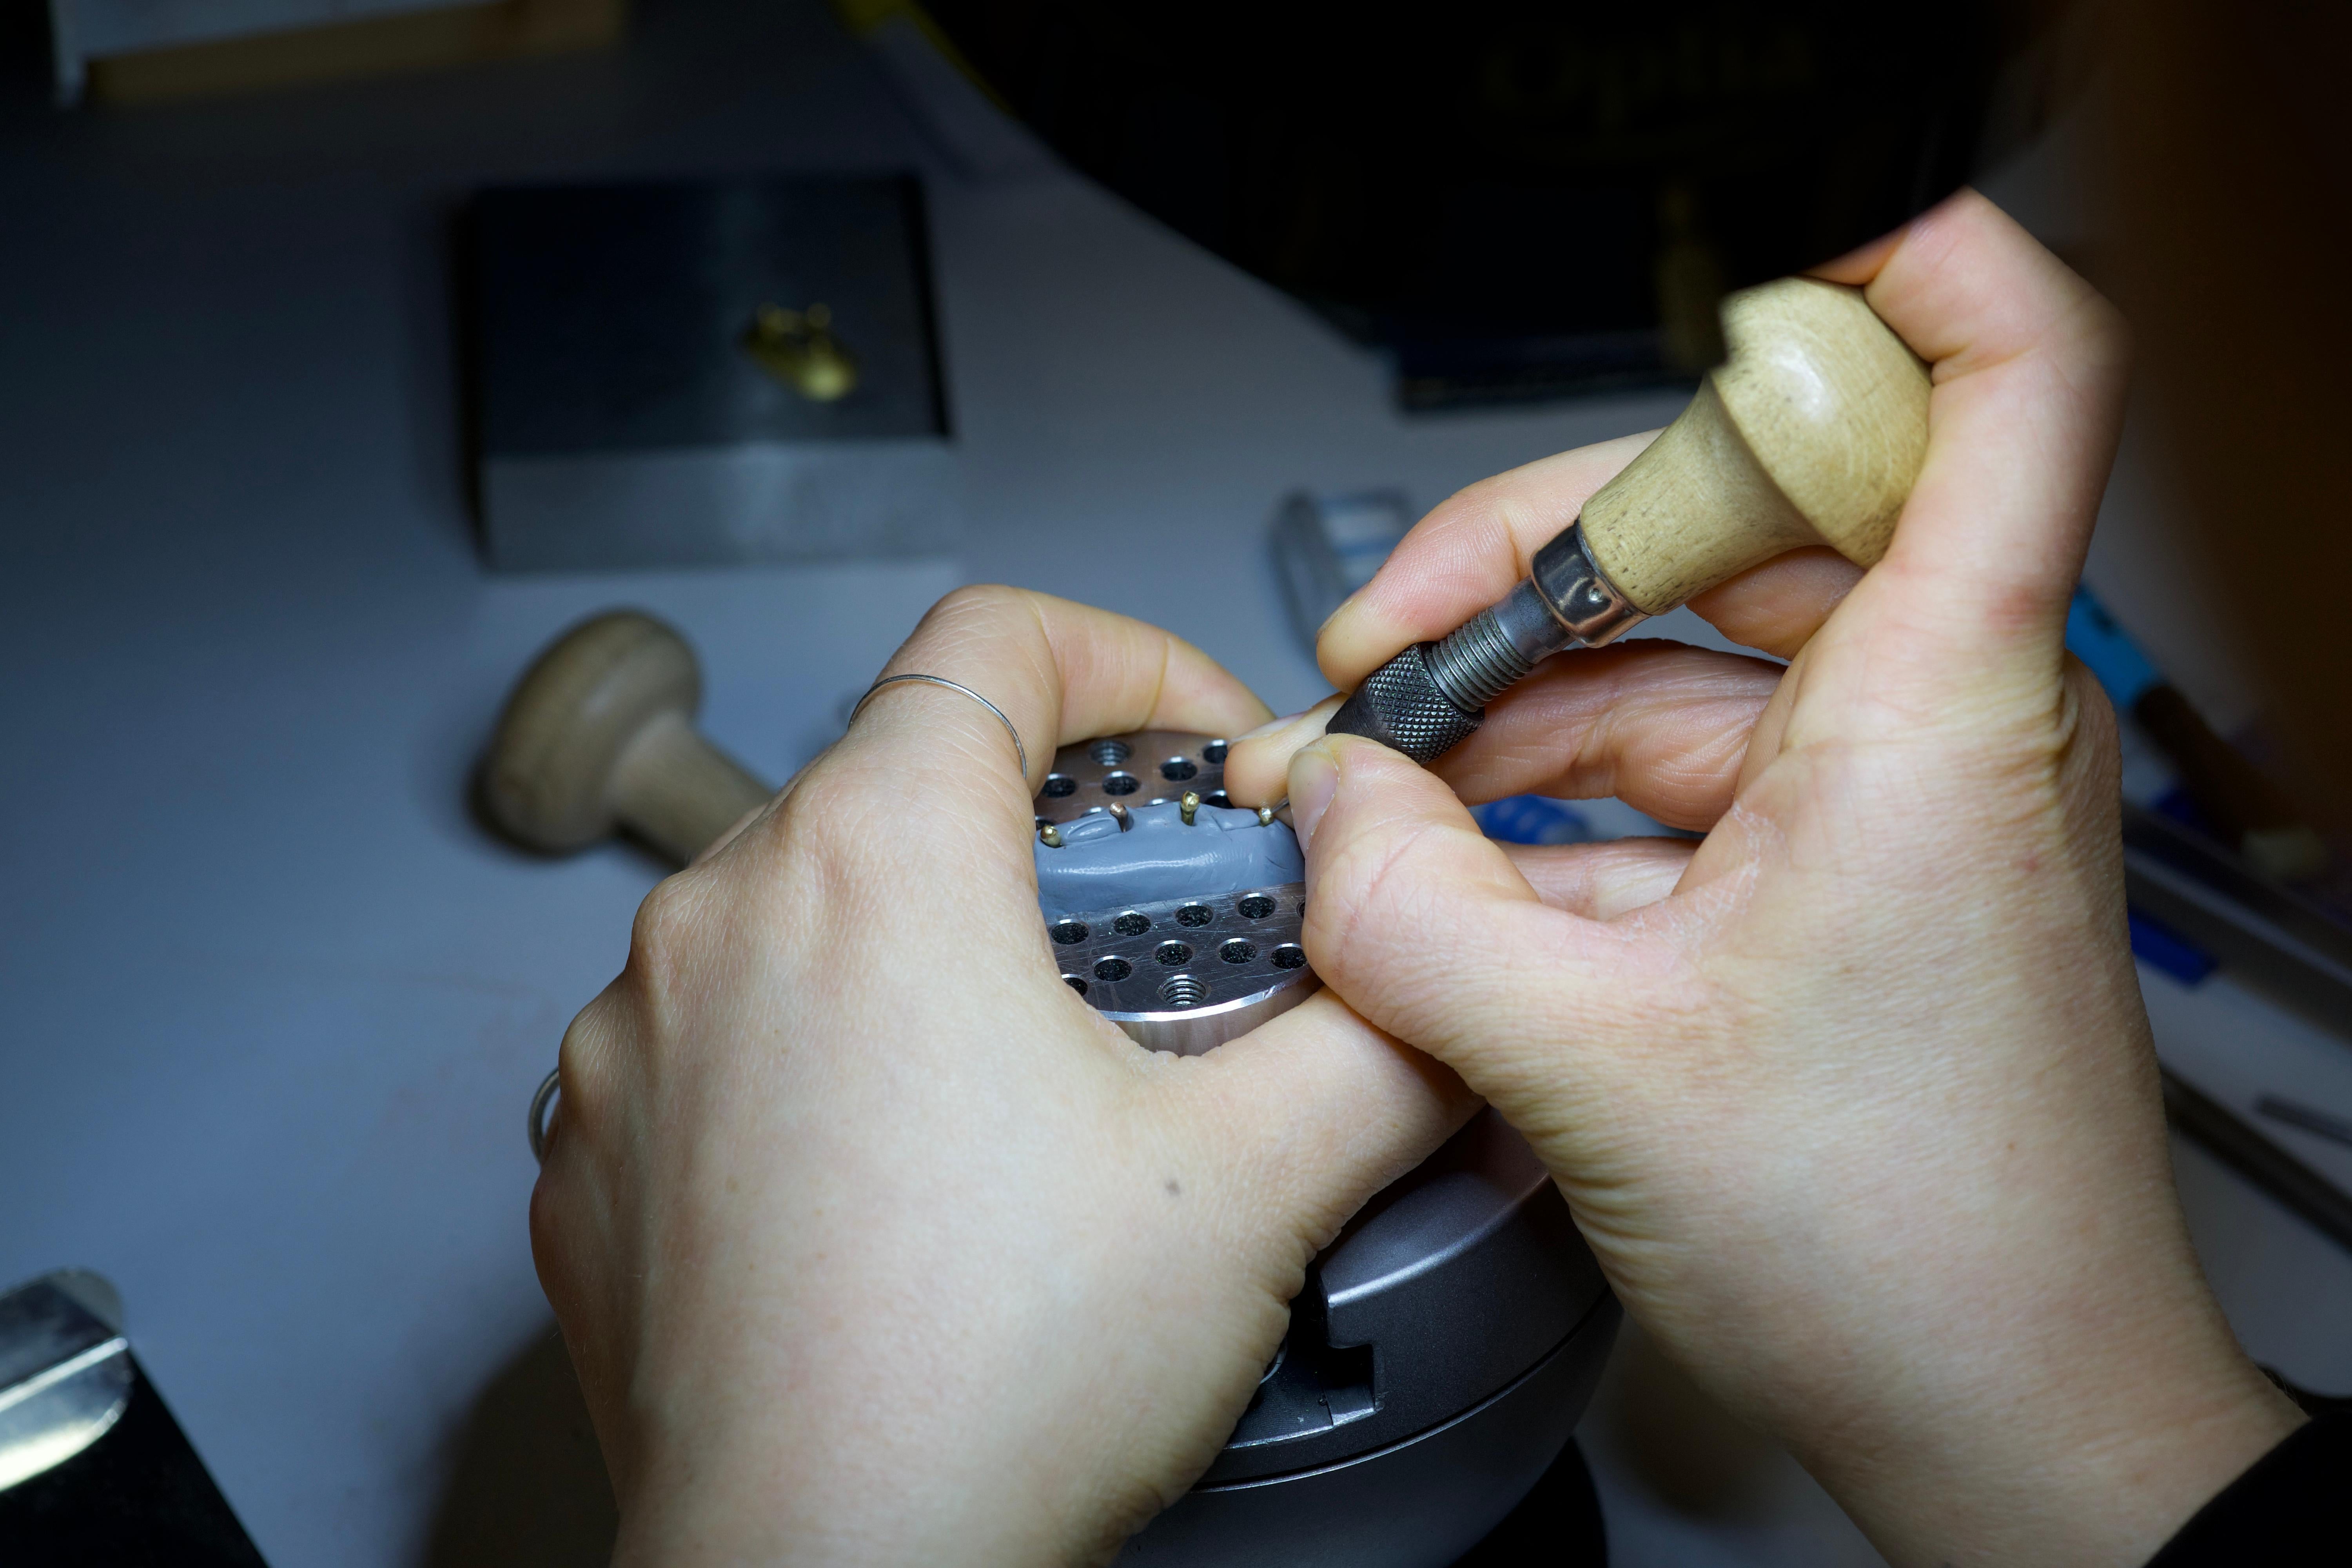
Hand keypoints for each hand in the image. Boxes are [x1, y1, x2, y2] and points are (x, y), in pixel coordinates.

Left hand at [531, 588, 1470, 1566]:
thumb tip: (1437, 987)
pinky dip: (812, 1056)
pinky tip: (896, 1171)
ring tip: (1017, 1078)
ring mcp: (632, 1037)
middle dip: (1040, 835)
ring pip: (802, 907)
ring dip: (918, 948)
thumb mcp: (1256, 1183)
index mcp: (872, 865)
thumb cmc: (988, 1388)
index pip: (994, 641)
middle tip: (1139, 947)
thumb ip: (1384, 1038)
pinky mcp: (595, 1148)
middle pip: (901, 777)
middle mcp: (718, 919)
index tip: (1188, 749)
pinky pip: (715, 1033)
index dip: (1123, 663)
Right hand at [1226, 191, 2301, 1565]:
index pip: (2006, 376)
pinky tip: (1447, 869)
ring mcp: (1883, 796)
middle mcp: (1928, 720)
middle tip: (1397, 643)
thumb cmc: (1910, 1255)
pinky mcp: (1838, 872)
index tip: (1750, 276)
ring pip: (1682, 655)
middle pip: (1749, 508)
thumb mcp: (1595, 1068)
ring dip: (1516, 707)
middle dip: (1538, 561)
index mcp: (1929, 704)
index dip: (1897, 273)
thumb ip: (1412, 919)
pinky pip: (1676, 774)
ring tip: (1380, 781)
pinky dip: (1551, 804)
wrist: (2002, 1413)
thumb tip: (1323, 811)